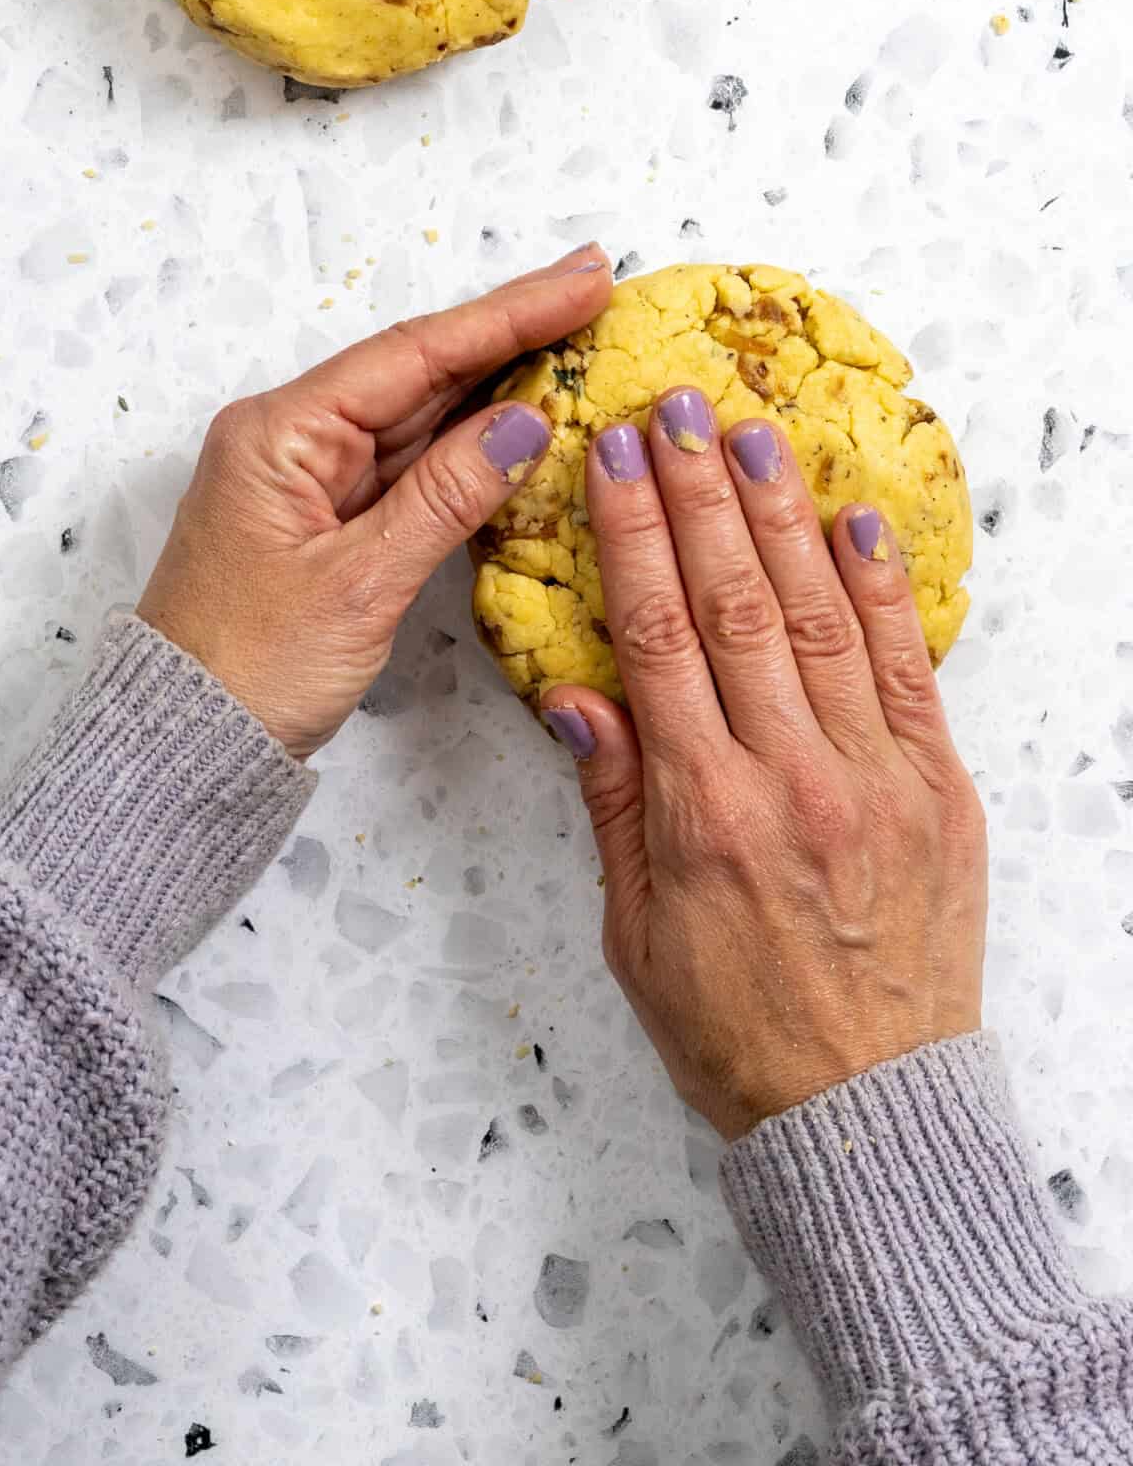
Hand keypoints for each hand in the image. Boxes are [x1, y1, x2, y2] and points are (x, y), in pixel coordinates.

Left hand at [138, 246, 611, 757]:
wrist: (189, 740)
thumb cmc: (252, 668)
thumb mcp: (360, 584)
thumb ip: (446, 496)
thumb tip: (527, 422)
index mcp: (281, 432)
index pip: (413, 353)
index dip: (507, 315)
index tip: (583, 280)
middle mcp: (293, 436)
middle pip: (419, 370)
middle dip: (510, 332)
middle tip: (597, 289)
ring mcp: (312, 475)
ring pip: (420, 415)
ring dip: (498, 383)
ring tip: (579, 339)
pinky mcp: (329, 516)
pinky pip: (411, 464)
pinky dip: (469, 446)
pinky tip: (524, 420)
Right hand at [541, 391, 986, 1140]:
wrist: (866, 1111)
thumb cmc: (736, 1032)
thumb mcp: (636, 932)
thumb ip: (613, 801)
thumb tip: (578, 694)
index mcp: (703, 814)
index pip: (657, 637)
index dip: (632, 536)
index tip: (613, 458)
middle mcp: (792, 779)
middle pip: (734, 604)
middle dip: (699, 492)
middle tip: (675, 408)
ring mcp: (876, 780)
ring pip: (819, 618)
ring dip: (782, 516)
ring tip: (752, 434)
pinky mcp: (939, 793)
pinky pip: (909, 672)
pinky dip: (882, 592)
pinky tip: (854, 523)